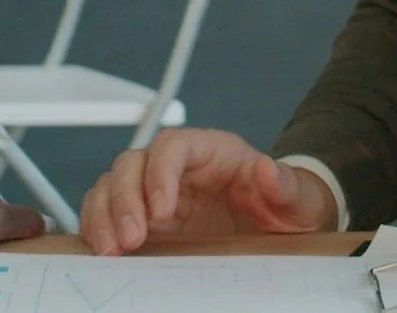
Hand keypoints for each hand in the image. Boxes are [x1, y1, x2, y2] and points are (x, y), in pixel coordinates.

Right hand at [78, 128, 336, 255]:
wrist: (281, 227)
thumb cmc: (285, 204)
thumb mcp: (297, 198)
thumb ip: (285, 184)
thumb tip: (267, 169)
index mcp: (211, 151)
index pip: (172, 146)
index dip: (159, 173)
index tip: (162, 209)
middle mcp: (176, 167)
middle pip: (133, 164)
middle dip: (125, 199)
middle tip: (133, 238)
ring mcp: (155, 192)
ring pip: (112, 186)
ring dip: (104, 215)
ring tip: (111, 250)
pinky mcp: (144, 219)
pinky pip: (108, 213)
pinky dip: (99, 228)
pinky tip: (103, 251)